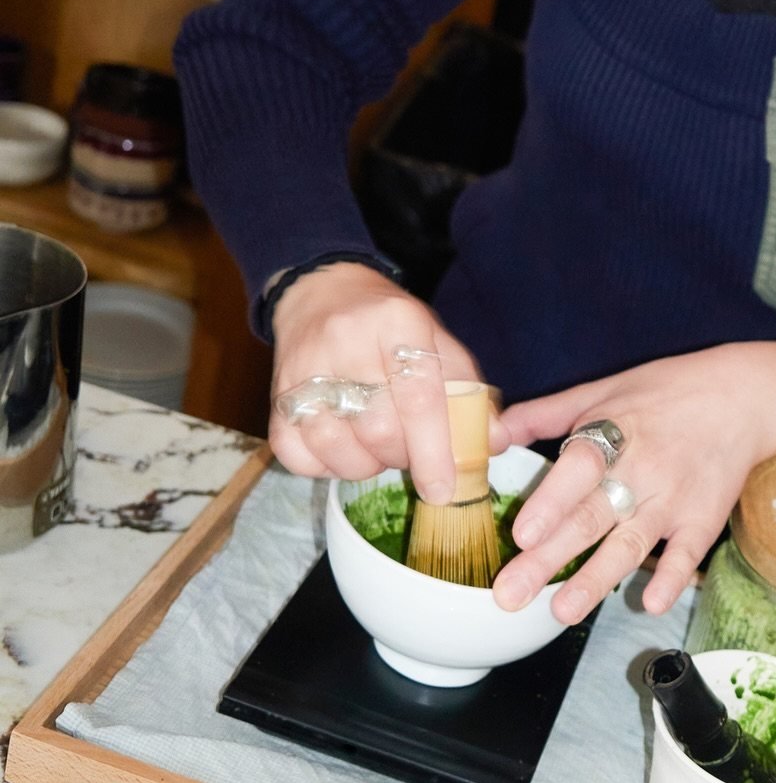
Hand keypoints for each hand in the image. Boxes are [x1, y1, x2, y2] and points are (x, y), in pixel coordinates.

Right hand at [268, 262, 485, 500]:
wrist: (322, 294)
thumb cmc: (389, 326)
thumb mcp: (436, 341)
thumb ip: (468, 391)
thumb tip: (493, 443)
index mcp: (398, 320)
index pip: (418, 396)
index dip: (435, 450)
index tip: (443, 488)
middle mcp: (346, 340)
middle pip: (379, 428)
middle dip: (403, 456)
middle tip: (409, 448)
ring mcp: (304, 369)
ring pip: (337, 447)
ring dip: (366, 464)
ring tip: (377, 445)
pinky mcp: (275, 396)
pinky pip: (298, 456)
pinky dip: (325, 467)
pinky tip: (343, 447)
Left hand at [491, 343, 775, 624]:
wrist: (743, 398)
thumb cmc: (665, 392)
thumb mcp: (604, 391)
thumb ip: (546, 414)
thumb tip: (489, 435)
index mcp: (614, 433)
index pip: (579, 469)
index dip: (551, 501)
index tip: (521, 535)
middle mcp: (641, 469)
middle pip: (591, 517)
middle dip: (549, 559)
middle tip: (510, 594)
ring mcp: (674, 498)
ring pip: (629, 543)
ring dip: (597, 579)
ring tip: (562, 612)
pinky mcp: (703, 519)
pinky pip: (687, 553)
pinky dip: (671, 578)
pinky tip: (650, 603)